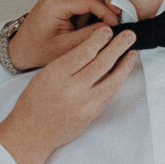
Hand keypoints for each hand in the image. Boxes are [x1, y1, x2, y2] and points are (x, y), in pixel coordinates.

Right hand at [0, 26, 135, 163]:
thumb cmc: (34, 102)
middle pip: (102, 63)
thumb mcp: (45, 74)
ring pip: (112, 80)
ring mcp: (85, 104)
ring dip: (125, 64)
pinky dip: (118, 80)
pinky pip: (110, 93)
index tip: (108, 30)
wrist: (32, 132)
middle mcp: (72, 89)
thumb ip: (69, 62)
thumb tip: (93, 47)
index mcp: (56, 75)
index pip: (85, 52)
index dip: (100, 39)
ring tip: (132, 52)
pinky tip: (123, 72)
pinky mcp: (93, 114)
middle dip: (118, 46)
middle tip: (129, 35)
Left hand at [5, 0, 120, 71]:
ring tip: (100, 17)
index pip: (91, 0)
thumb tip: (111, 28)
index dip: (107, 12)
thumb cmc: (38, 47)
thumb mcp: (66, 48)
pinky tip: (91, 15)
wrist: (23, 46)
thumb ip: (91, 36)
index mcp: (54, 3)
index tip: (114, 24)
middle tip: (116, 11)